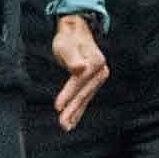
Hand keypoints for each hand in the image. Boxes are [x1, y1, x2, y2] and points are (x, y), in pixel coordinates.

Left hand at [47, 14, 109, 130]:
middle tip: (62, 124)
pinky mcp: (94, 82)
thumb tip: (80, 68)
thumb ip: (72, 58)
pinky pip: (86, 97)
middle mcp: (101, 70)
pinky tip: (73, 120)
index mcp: (95, 61)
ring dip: (76, 114)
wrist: (75, 31)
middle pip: (84, 93)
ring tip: (66, 126)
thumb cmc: (68, 38)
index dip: (68, 94)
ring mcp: (99, 77)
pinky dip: (79, 109)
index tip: (57, 106)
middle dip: (72, 110)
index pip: (79, 81)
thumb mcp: (66, 45)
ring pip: (85, 98)